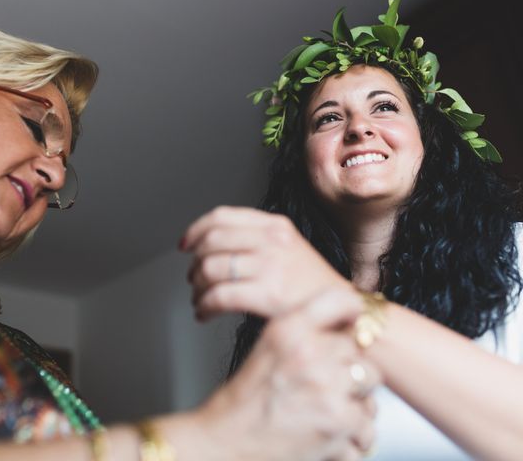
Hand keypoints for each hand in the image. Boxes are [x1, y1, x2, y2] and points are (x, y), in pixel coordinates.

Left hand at [180, 206, 348, 319]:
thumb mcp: (289, 247)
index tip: (185, 244)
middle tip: (192, 277)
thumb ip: (256, 239)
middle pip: (212, 243)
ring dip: (197, 287)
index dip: (196, 230)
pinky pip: (219, 296)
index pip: (222, 217)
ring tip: (199, 298)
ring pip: (211, 269)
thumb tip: (213, 244)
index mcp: (275, 225)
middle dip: (194, 263)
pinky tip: (204, 313)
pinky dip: (204, 306)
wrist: (345, 312)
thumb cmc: (312, 286)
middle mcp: (272, 240)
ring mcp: (271, 266)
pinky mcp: (268, 294)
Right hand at [193, 287, 378, 460]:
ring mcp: (328, 385)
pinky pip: (368, 425)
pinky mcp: (340, 421)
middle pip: (359, 350)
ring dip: (356, 402)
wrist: (226, 442)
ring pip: (370, 386)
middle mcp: (309, 351)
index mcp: (288, 329)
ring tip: (327, 412)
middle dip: (348, 370)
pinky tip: (329, 437)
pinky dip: (353, 439)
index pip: (338, 300)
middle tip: (324, 386)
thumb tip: (345, 330)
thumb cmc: (243, 402)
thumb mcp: (267, 349)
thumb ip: (303, 334)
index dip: (352, 312)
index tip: (355, 322)